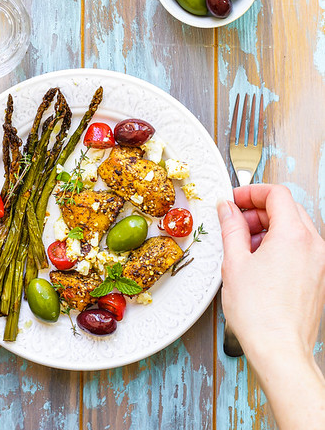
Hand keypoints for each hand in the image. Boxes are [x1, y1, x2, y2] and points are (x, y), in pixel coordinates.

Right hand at [217, 184, 324, 360]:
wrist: (280, 351)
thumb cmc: (260, 314)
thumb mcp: (235, 262)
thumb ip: (231, 228)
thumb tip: (227, 209)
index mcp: (294, 235)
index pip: (277, 194)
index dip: (252, 192)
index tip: (235, 199)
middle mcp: (313, 246)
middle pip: (287, 209)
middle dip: (259, 210)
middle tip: (236, 221)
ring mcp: (320, 263)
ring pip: (295, 229)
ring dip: (269, 228)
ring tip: (245, 246)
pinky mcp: (318, 279)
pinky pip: (301, 249)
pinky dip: (281, 245)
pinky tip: (259, 263)